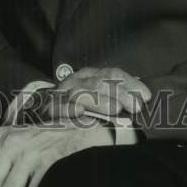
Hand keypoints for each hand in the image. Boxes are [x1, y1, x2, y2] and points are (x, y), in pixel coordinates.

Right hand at [29, 66, 150, 121]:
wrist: (40, 112)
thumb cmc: (75, 109)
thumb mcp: (97, 101)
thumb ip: (116, 101)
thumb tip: (142, 106)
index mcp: (90, 75)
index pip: (112, 73)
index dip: (130, 83)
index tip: (146, 95)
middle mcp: (77, 80)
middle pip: (100, 81)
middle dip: (120, 93)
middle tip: (136, 107)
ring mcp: (63, 93)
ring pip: (84, 92)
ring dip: (101, 101)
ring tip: (116, 110)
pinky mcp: (51, 107)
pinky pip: (63, 107)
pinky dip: (73, 109)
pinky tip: (83, 112)